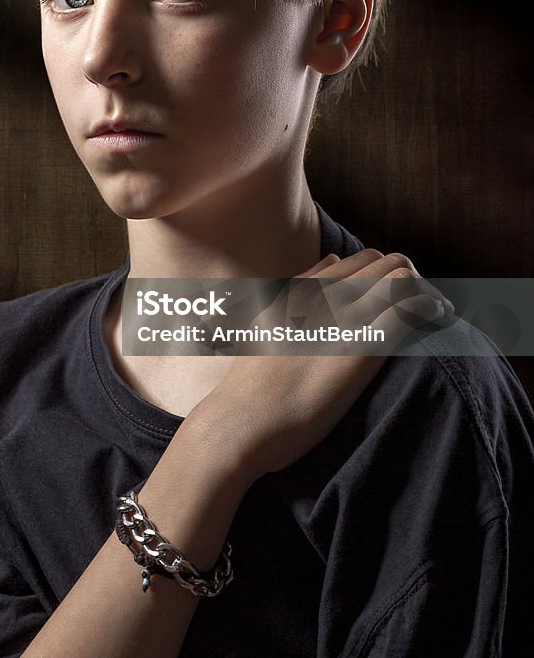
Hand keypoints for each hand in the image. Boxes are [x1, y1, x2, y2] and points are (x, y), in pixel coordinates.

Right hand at [187, 249, 449, 484]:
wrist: (241, 421)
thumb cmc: (251, 384)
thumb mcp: (268, 322)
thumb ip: (299, 291)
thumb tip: (331, 259)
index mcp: (305, 289)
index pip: (364, 259)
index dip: (387, 273)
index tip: (398, 297)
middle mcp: (326, 296)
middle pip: (389, 263)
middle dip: (413, 279)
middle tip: (424, 307)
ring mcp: (345, 319)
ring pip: (403, 278)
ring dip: (427, 292)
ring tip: (438, 314)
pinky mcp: (362, 348)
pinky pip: (409, 310)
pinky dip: (430, 308)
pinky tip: (437, 321)